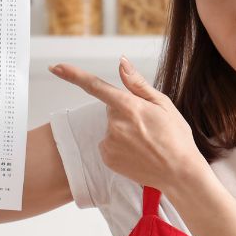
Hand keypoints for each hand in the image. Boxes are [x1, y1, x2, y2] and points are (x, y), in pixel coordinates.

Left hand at [49, 57, 207, 194]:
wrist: (180, 173)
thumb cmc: (176, 137)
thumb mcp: (163, 104)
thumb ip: (137, 83)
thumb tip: (121, 62)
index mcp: (128, 106)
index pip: (94, 86)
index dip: (72, 75)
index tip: (55, 66)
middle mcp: (115, 124)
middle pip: (111, 109)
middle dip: (125, 112)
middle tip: (148, 125)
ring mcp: (109, 142)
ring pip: (110, 128)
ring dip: (124, 131)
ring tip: (146, 142)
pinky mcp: (107, 158)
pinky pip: (108, 145)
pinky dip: (120, 146)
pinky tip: (138, 152)